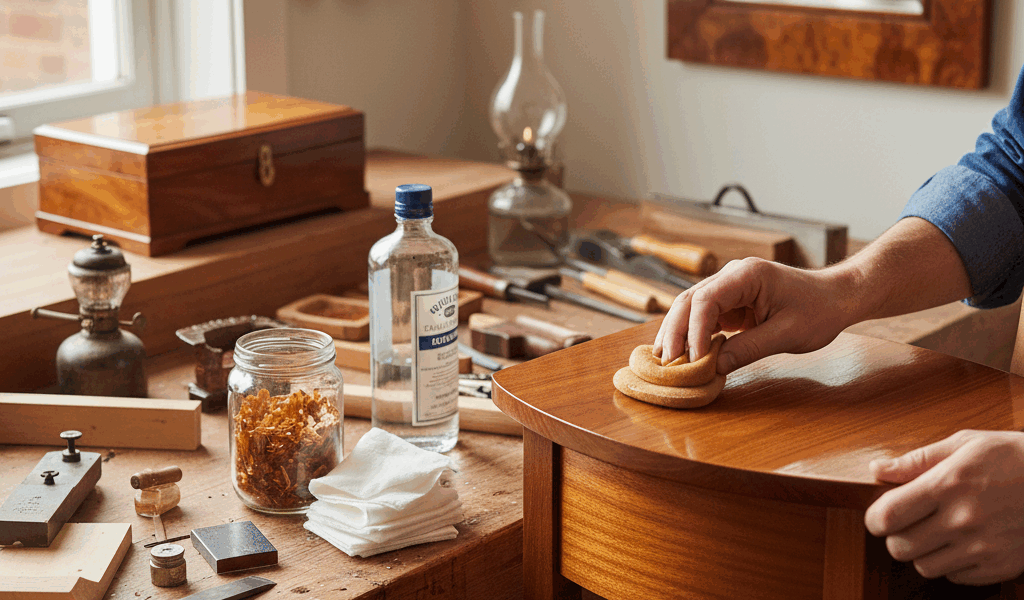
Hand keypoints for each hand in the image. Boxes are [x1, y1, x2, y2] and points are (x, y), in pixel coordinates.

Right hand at [652, 257, 858, 373]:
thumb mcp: (786, 334)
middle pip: (690, 300)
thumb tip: (714, 367)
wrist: (837, 297)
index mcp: (748, 275)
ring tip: (664, 359)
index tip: (691, 358)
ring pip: (691, 307)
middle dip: (675, 330)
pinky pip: (704, 316)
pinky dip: (692, 334)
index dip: (693, 330)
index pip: (707, 299)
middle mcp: (732, 275)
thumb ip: (748, 348)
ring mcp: (729, 287)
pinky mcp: (731, 301)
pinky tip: (683, 353)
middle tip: (666, 362)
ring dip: (678, 332)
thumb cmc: (819, 311)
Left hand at [865, 430, 1023, 584]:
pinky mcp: (1000, 566)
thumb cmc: (1012, 457)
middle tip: (908, 523)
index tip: (880, 514)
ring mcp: (982, 547)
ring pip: (924, 567)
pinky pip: (955, 578)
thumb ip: (917, 460)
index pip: (887, 516)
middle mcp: (963, 520)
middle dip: (896, 536)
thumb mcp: (965, 444)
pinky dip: (951, 564)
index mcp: (948, 485)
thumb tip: (878, 470)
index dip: (875, 518)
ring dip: (922, 552)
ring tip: (936, 532)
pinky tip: (961, 543)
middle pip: (900, 548)